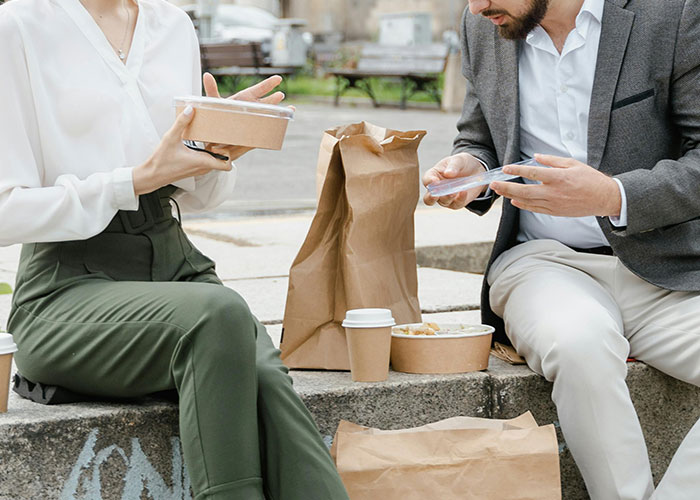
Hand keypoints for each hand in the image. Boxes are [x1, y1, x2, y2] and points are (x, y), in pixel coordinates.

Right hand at [132, 106, 231, 195]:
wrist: (153, 175)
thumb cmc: (161, 161)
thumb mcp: (170, 138)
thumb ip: (181, 123)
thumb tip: (190, 109)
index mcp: (203, 162)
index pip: (228, 163)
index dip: (233, 152)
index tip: (234, 140)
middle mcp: (205, 167)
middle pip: (226, 159)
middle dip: (232, 148)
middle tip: (234, 134)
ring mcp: (202, 168)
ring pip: (219, 159)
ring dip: (222, 149)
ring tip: (223, 135)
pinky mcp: (197, 167)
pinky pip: (211, 160)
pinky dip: (213, 152)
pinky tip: (208, 141)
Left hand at [202, 72, 291, 161]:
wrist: (214, 139)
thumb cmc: (215, 119)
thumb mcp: (213, 103)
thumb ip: (212, 90)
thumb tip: (207, 75)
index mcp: (244, 100)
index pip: (257, 90)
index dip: (268, 85)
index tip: (278, 79)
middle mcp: (251, 109)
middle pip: (266, 103)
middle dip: (274, 99)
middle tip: (281, 95)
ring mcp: (254, 121)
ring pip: (269, 116)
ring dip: (279, 113)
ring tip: (290, 110)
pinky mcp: (254, 134)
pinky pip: (266, 131)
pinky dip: (274, 130)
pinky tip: (282, 126)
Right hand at [423, 153, 487, 208]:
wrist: (476, 171)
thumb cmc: (462, 163)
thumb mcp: (459, 160)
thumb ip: (453, 165)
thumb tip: (448, 173)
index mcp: (434, 175)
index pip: (427, 180)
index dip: (429, 182)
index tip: (434, 181)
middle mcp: (437, 189)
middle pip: (428, 198)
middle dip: (430, 198)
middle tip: (435, 195)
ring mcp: (446, 197)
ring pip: (442, 202)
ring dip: (447, 197)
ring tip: (453, 192)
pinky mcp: (456, 202)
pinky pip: (456, 204)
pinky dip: (460, 199)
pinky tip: (464, 191)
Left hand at [490, 153, 621, 216]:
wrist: (603, 198)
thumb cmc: (589, 179)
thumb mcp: (573, 163)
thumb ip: (552, 160)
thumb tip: (536, 156)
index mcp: (558, 177)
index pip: (532, 173)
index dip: (517, 170)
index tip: (505, 168)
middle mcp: (553, 192)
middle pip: (524, 190)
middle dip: (506, 187)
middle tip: (493, 184)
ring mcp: (553, 204)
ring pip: (527, 201)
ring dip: (511, 196)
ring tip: (500, 192)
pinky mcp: (555, 212)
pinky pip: (535, 209)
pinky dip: (523, 205)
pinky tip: (514, 201)